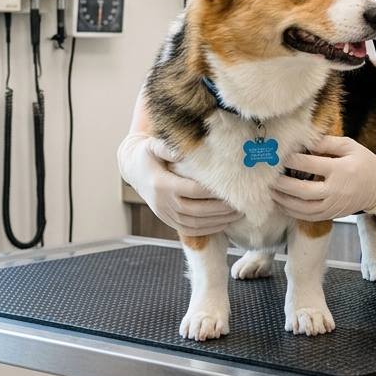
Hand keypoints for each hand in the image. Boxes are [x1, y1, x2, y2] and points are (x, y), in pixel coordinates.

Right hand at [118, 133, 242, 236]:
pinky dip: (208, 230)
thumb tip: (182, 151)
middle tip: (241, 205)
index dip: (212, 191)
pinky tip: (223, 224)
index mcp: (161, 184)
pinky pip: (189, 230)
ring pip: (194, 224)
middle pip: (196, 211)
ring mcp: (164, 214)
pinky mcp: (167, 220)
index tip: (231, 188)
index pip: (192, 190)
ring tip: (237, 215)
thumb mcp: (152, 146)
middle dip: (221, 210)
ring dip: (218, 222)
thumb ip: (167, 147)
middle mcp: (162, 202)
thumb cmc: (148, 155)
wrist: (134, 171)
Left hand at [272, 136, 375, 220]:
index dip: (291, 160)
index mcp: (340, 170)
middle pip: (302, 190)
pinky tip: (282, 203)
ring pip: (302, 208)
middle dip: (282, 184)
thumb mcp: (350, 146)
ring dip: (283, 200)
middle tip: (268, 177)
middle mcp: (335, 190)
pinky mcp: (331, 214)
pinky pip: (307, 217)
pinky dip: (292, 212)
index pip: (309, 164)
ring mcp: (332, 205)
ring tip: (270, 191)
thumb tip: (305, 140)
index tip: (278, 155)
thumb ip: (327, 142)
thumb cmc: (365, 163)